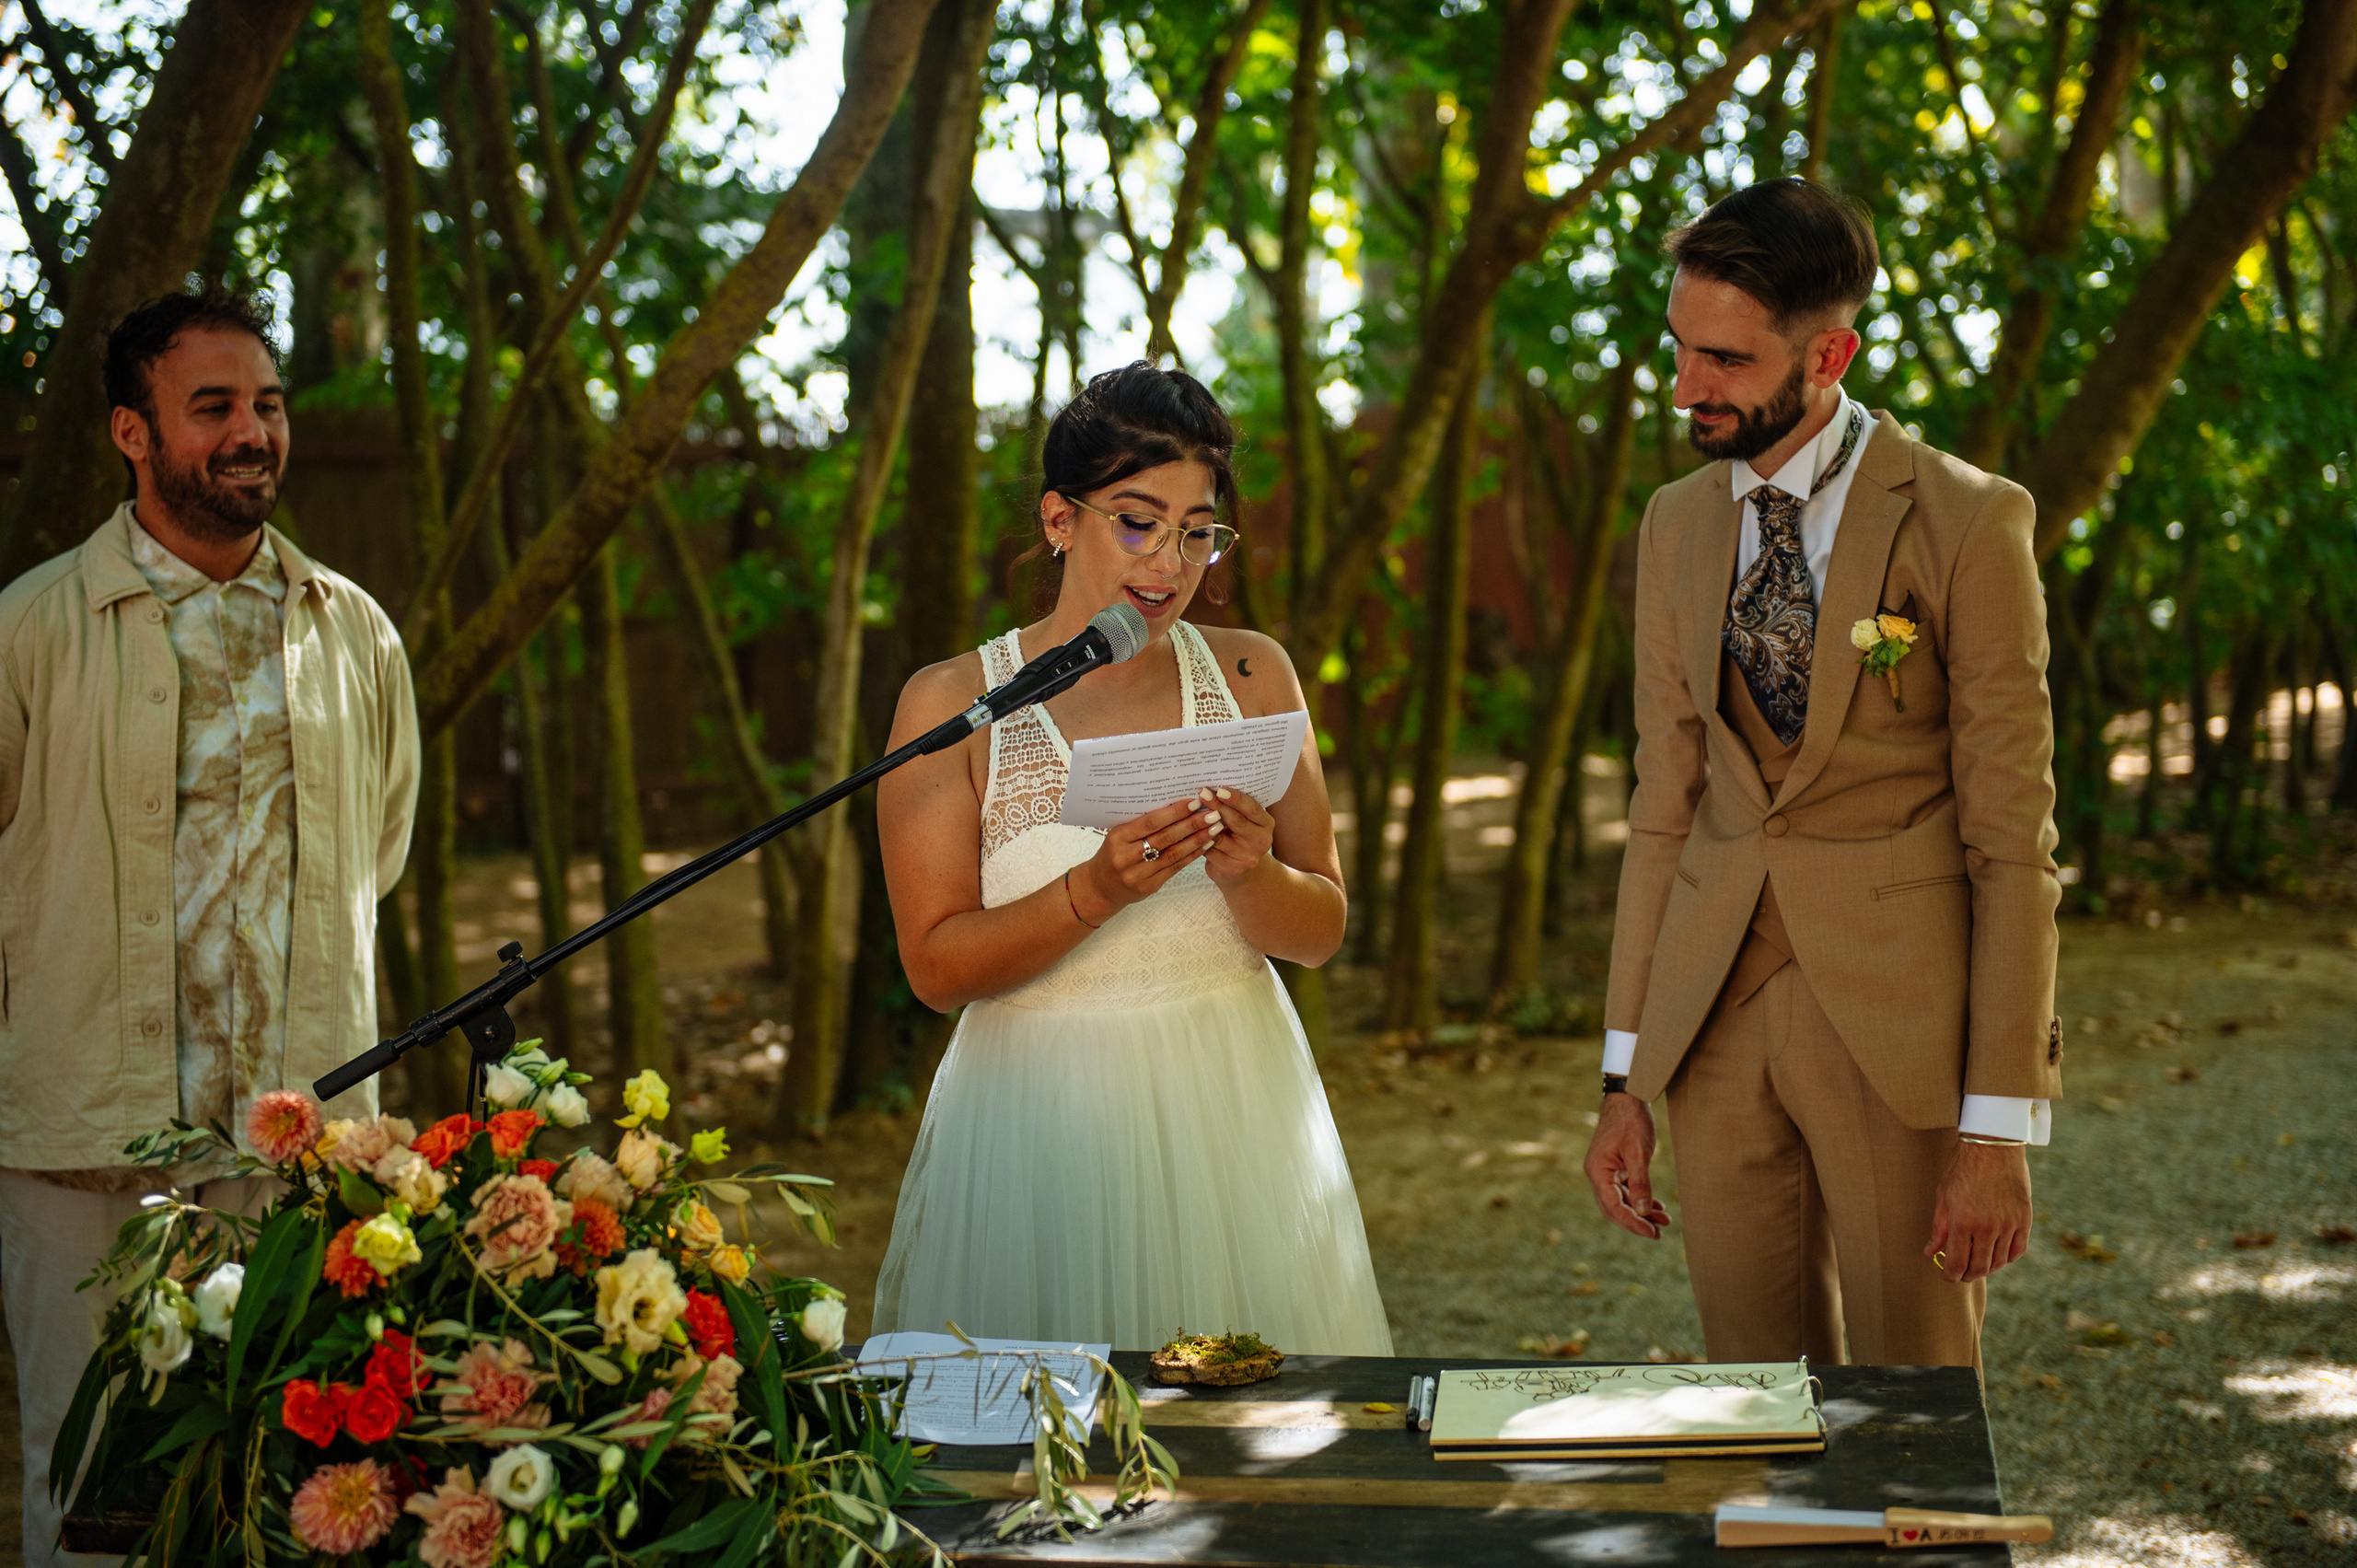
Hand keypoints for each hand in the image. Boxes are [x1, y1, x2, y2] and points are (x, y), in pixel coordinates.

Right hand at [1078, 797, 1216, 921]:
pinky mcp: (1148, 887)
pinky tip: (1205, 845)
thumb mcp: (1118, 836)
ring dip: (1196, 840)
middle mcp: (1125, 856)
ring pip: (1172, 854)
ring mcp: (1137, 874)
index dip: (1173, 812)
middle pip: (1164, 838)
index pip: (1150, 823)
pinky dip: (1191, 855)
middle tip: (1211, 813)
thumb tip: (1175, 805)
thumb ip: (1141, 824)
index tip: (1193, 802)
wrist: (1100, 887)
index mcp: (1117, 837)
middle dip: (1190, 824)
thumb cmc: (1112, 854)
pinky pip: (1174, 869)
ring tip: (1214, 828)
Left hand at [1199, 787, 1274, 886]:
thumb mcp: (1245, 822)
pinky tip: (1190, 832)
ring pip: (1220, 837)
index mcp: (1266, 824)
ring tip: (1191, 811)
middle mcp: (1261, 841)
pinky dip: (1199, 840)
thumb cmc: (1238, 838)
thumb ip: (1235, 809)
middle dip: (1218, 806)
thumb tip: (1212, 788)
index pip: (1251, 808)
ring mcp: (1247, 857)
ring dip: (1204, 824)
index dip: (1235, 798)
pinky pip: (1211, 851)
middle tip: (1203, 794)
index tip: (1219, 789)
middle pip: (1237, 821)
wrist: (1240, 871)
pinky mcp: (1232, 869)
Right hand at [1582, 1093, 1670, 1239]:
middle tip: (1658, 1234)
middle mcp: (1597, 1174)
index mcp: (1598, 1172)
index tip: (1652, 1233)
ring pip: (1621, 1200)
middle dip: (1636, 1222)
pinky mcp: (1614, 1166)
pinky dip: (1639, 1199)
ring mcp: (1604, 1171)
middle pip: (1613, 1208)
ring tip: (1664, 1222)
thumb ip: (1640, 1183)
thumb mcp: (1638, 1153)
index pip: (1613, 1206)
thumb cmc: (1631, 1121)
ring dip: (1640, 1212)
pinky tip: (1656, 1206)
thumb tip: (1642, 1211)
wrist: (1628, 1096)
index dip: (1633, 1223)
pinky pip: (1624, 1190)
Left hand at [1925, 1141, 2031, 1283]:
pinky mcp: (2024, 1219)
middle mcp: (1987, 1228)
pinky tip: (1998, 1256)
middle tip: (1960, 1274)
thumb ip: (1939, 1228)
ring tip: (1977, 1265)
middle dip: (1967, 1275)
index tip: (1946, 1276)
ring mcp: (2009, 1225)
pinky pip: (2018, 1250)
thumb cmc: (1963, 1167)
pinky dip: (2007, 1258)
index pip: (1956, 1263)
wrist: (1993, 1145)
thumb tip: (1931, 1252)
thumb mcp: (1943, 1195)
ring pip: (1999, 1262)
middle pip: (1979, 1268)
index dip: (1949, 1275)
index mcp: (1962, 1222)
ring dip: (1987, 1268)